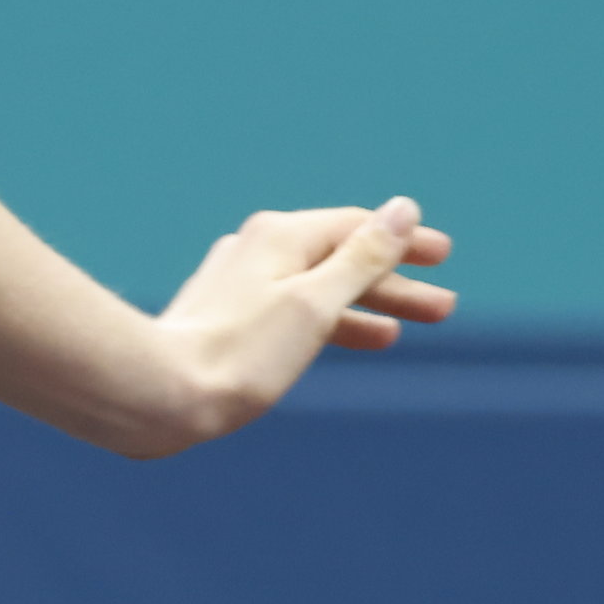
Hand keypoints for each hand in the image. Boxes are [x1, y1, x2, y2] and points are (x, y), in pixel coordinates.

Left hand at [137, 197, 453, 453]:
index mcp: (280, 235)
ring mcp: (240, 282)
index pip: (357, 227)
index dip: (404, 241)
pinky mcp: (228, 317)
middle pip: (340, 257)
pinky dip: (331, 320)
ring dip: (368, 303)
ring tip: (410, 324)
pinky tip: (351, 337)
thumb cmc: (241, 352)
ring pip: (319, 287)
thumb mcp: (315, 303)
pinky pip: (295, 309)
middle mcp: (257, 248)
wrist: (159, 392)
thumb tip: (402, 210)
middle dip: (394, 280)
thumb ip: (362, 258)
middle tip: (444, 306)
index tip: (444, 256)